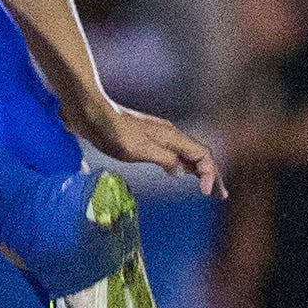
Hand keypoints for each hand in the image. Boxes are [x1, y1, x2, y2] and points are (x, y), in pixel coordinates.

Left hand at [79, 103, 225, 196]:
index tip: (205, 193)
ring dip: (197, 170)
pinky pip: (171, 152)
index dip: (210, 174)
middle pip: (198, 155)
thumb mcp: (139, 149)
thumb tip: (180, 171)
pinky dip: (181, 165)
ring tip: (205, 186)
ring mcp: (156, 135)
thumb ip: (164, 159)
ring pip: (185, 153)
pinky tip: (176, 172)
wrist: (88, 112)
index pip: (203, 155)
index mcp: (171, 137)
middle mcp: (168, 134)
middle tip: (219, 196)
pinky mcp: (143, 137)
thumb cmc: (111, 131)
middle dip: (211, 175)